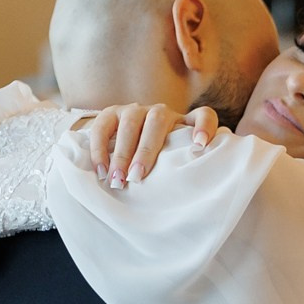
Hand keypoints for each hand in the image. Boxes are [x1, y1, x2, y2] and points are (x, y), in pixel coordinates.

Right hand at [79, 103, 220, 186]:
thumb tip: (198, 193)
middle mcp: (160, 112)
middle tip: (136, 177)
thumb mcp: (173, 160)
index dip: (204, 127)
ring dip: (122, 152)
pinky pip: (103, 126)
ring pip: (130, 123)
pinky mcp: (111, 113)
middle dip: (146, 151)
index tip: (200, 146)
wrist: (122, 142)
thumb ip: (184, 167)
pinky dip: (100, 148)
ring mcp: (134, 110)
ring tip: (117, 179)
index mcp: (182, 122)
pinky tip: (101, 170)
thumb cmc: (157, 159)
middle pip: (157, 122)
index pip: (203, 115)